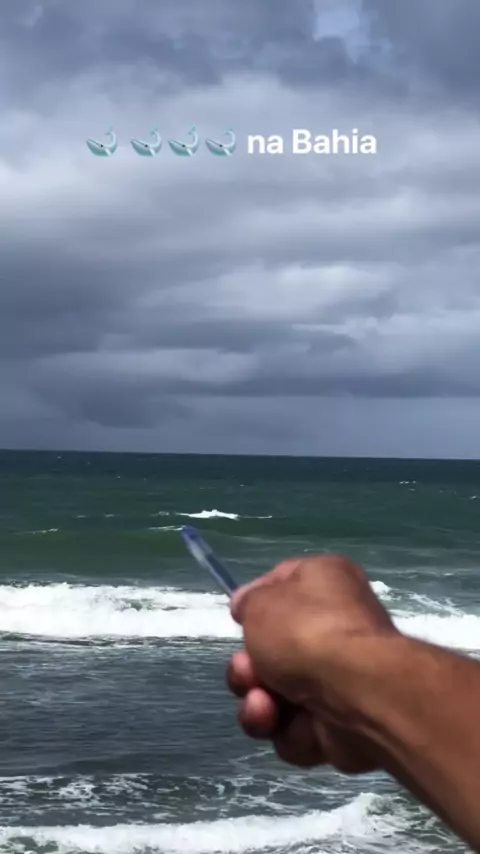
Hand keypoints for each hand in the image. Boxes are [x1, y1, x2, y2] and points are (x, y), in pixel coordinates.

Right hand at [226, 555, 397, 772]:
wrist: (356, 693)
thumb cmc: (306, 633)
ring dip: (260, 707)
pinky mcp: (341, 726)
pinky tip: (302, 726)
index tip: (238, 619)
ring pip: (277, 697)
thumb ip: (249, 602)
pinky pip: (297, 730)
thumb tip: (247, 605)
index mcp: (324, 583)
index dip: (254, 604)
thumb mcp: (261, 602)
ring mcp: (339, 680)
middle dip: (248, 670)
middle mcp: (335, 627)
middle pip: (271, 652)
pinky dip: (292, 732)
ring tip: (265, 707)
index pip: (281, 586)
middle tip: (249, 673)